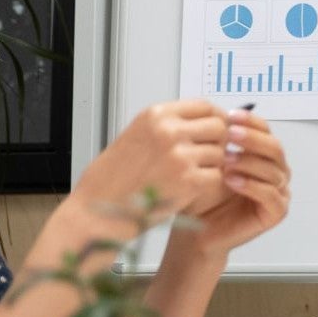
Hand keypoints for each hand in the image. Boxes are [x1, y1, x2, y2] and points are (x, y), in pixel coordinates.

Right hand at [69, 101, 229, 231]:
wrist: (97, 211)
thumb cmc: (112, 179)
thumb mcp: (137, 135)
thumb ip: (168, 126)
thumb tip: (200, 122)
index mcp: (156, 115)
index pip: (204, 106)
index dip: (216, 118)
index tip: (217, 129)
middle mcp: (169, 131)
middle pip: (219, 127)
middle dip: (219, 142)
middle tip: (210, 156)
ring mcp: (180, 156)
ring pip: (220, 154)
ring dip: (213, 166)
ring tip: (194, 176)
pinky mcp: (188, 181)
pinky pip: (217, 176)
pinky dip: (211, 184)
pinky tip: (195, 189)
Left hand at [174, 109, 291, 259]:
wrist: (197, 229)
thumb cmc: (203, 196)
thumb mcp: (211, 162)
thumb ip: (222, 141)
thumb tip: (222, 115)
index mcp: (264, 156)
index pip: (266, 131)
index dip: (251, 121)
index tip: (230, 116)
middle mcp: (276, 172)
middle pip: (275, 148)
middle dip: (252, 139)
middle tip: (230, 134)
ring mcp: (280, 192)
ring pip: (273, 170)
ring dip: (249, 162)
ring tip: (226, 160)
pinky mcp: (276, 212)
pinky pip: (271, 195)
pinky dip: (252, 186)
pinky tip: (232, 180)